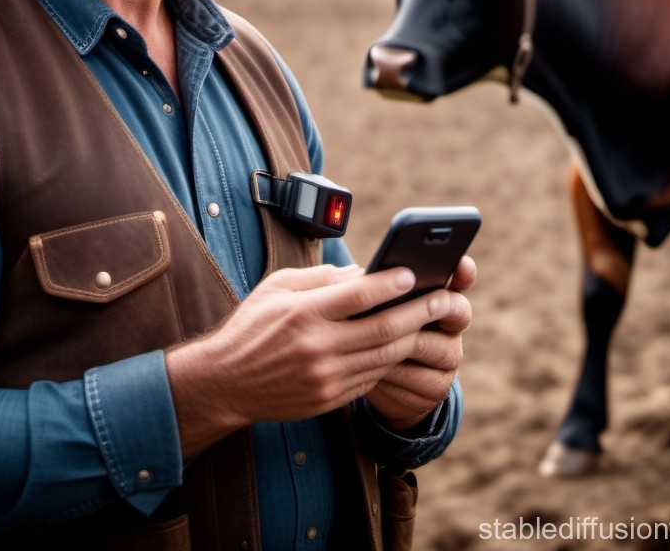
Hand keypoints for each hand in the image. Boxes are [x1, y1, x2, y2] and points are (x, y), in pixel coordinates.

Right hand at [165, 262, 467, 458]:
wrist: (226, 382)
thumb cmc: (252, 327)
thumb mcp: (278, 288)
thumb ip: (322, 278)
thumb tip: (364, 271)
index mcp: (303, 314)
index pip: (359, 295)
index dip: (391, 283)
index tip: (413, 272)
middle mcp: (317, 348)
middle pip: (384, 328)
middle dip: (419, 311)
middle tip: (443, 298)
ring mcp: (326, 378)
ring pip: (385, 356)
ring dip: (413, 336)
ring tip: (432, 320)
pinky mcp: (331, 399)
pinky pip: (372, 377)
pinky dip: (391, 359)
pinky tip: (403, 344)